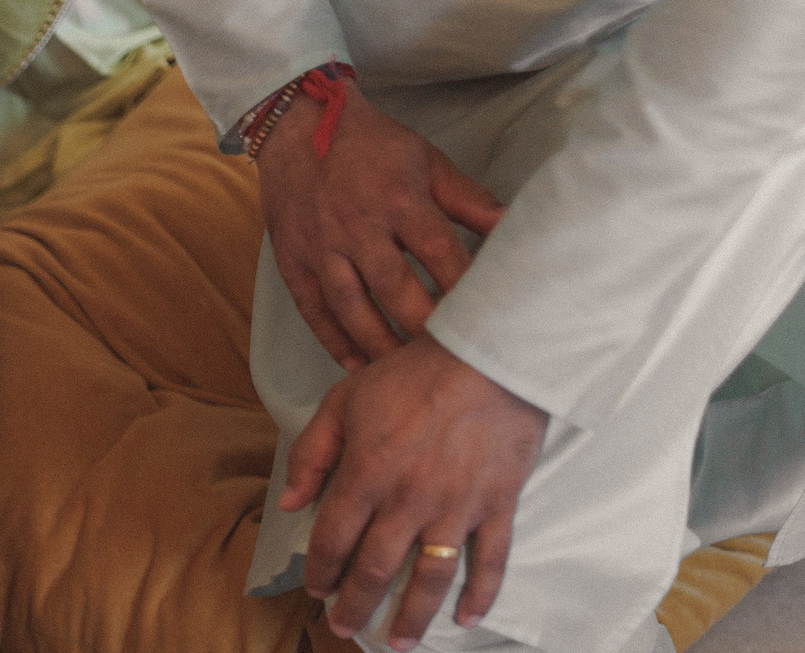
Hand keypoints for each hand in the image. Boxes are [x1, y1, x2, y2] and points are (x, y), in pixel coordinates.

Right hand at [256, 80, 504, 368]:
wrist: (299, 129)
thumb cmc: (371, 147)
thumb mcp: (426, 162)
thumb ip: (467, 199)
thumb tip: (510, 225)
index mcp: (398, 199)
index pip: (438, 252)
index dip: (461, 287)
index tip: (482, 317)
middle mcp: (358, 227)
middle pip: (394, 288)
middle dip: (422, 326)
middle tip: (446, 358)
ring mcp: (321, 248)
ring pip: (351, 307)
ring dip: (378, 343)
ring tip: (402, 371)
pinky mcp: (293, 263)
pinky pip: (313, 310)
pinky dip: (333, 341)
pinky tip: (355, 364)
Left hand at [282, 332, 548, 646]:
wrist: (492, 352)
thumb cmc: (412, 373)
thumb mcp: (344, 400)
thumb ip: (311, 453)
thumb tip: (291, 504)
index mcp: (366, 475)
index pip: (332, 540)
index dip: (320, 570)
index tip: (317, 590)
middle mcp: (408, 500)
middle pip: (376, 569)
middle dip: (356, 605)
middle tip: (345, 629)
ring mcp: (457, 506)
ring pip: (431, 576)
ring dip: (413, 615)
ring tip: (399, 642)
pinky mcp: (498, 503)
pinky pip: (491, 558)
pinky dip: (482, 593)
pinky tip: (467, 619)